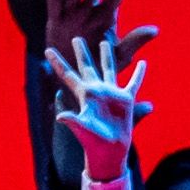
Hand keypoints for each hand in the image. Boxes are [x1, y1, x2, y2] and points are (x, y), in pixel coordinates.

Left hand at [51, 34, 152, 180]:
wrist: (110, 151)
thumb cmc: (93, 141)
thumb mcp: (83, 129)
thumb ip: (73, 120)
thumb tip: (60, 116)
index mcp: (84, 94)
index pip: (68, 75)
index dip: (57, 62)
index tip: (47, 49)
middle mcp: (97, 90)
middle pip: (87, 66)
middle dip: (81, 53)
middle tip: (75, 38)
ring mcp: (111, 94)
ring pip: (109, 69)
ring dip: (107, 55)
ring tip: (105, 42)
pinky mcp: (126, 100)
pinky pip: (133, 83)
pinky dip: (138, 73)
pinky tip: (143, 62)